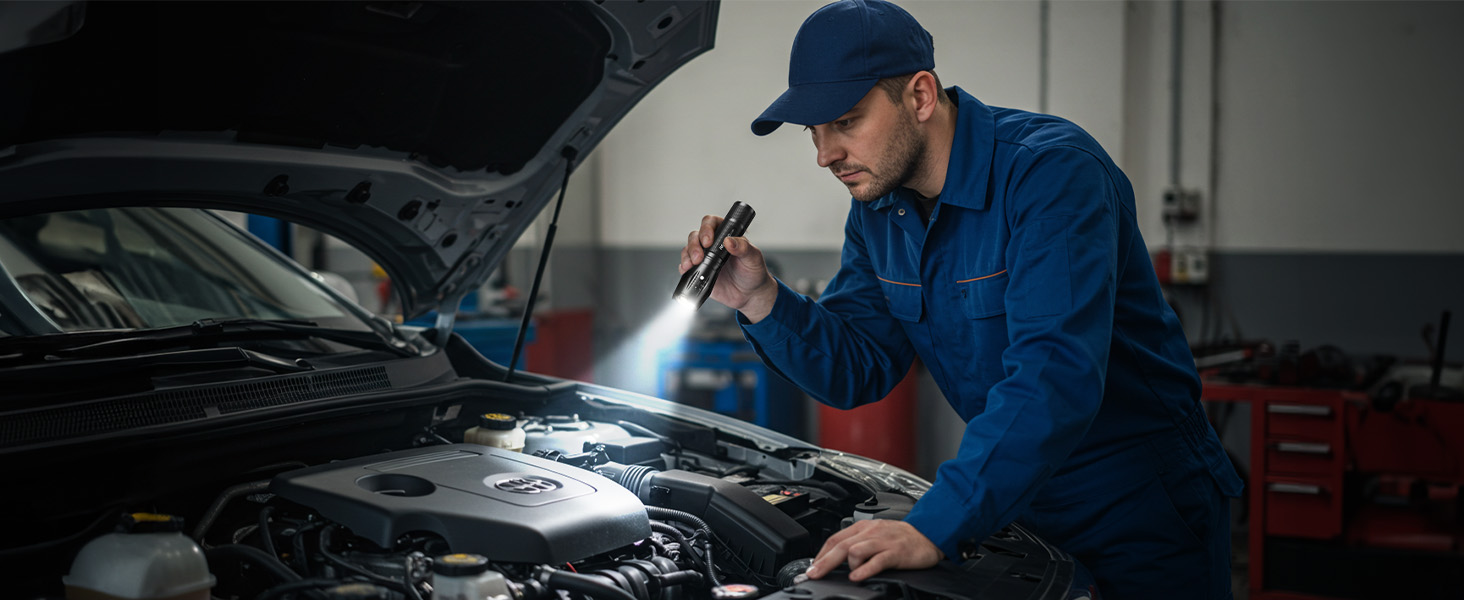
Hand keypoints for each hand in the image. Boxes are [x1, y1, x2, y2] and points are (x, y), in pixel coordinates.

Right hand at [679, 214, 778, 321]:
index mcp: (726, 235)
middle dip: (694, 245)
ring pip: (688, 249)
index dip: (706, 229)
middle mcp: (713, 245)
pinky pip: (686, 266)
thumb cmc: (753, 272)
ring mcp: (705, 258)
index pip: (711, 223)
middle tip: (700, 257)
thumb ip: (743, 248)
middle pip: (696, 236)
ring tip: (692, 265)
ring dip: (687, 256)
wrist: (750, 294)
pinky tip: (687, 270)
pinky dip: (684, 267)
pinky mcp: (699, 271)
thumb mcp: (753, 258)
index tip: (708, 241)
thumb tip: (729, 241)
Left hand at [806, 520, 942, 581]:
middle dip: (824, 562)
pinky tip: (857, 577)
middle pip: (840, 546)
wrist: (928, 534)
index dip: (820, 554)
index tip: (811, 568)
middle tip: (813, 575)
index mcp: (863, 527)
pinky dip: (864, 569)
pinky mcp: (895, 552)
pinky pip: (876, 560)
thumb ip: (857, 544)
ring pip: (854, 550)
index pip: (835, 539)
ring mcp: (882, 541)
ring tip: (843, 576)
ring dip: (845, 565)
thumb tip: (835, 561)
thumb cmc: (901, 537)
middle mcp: (870, 532)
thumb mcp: (875, 536)